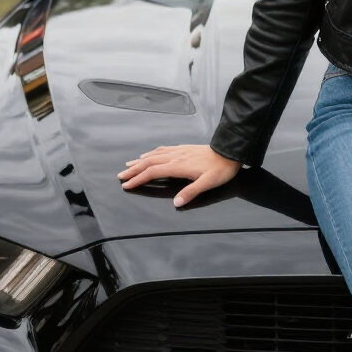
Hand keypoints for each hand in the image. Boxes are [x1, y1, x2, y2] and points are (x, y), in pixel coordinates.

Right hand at [118, 144, 239, 206]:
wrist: (230, 151)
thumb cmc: (221, 169)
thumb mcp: (208, 183)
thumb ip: (191, 192)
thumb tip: (176, 203)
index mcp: (179, 165)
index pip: (153, 172)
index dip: (138, 179)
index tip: (126, 185)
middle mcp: (176, 156)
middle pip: (150, 162)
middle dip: (134, 169)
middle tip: (121, 175)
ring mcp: (180, 151)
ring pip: (155, 154)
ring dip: (141, 160)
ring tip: (129, 164)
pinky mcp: (185, 148)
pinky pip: (164, 149)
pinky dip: (153, 152)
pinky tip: (150, 153)